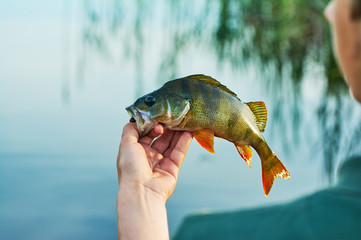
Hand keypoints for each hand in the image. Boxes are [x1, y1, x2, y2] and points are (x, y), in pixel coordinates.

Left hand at [116, 122, 192, 239]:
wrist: (142, 192)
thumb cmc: (131, 168)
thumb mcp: (126, 145)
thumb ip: (130, 130)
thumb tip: (137, 119)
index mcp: (136, 150)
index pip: (146, 133)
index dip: (152, 125)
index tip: (158, 120)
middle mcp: (149, 155)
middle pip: (160, 137)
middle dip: (166, 127)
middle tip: (173, 116)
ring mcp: (161, 161)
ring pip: (171, 143)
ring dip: (177, 132)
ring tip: (184, 120)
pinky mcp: (173, 167)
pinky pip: (179, 151)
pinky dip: (184, 141)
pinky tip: (189, 131)